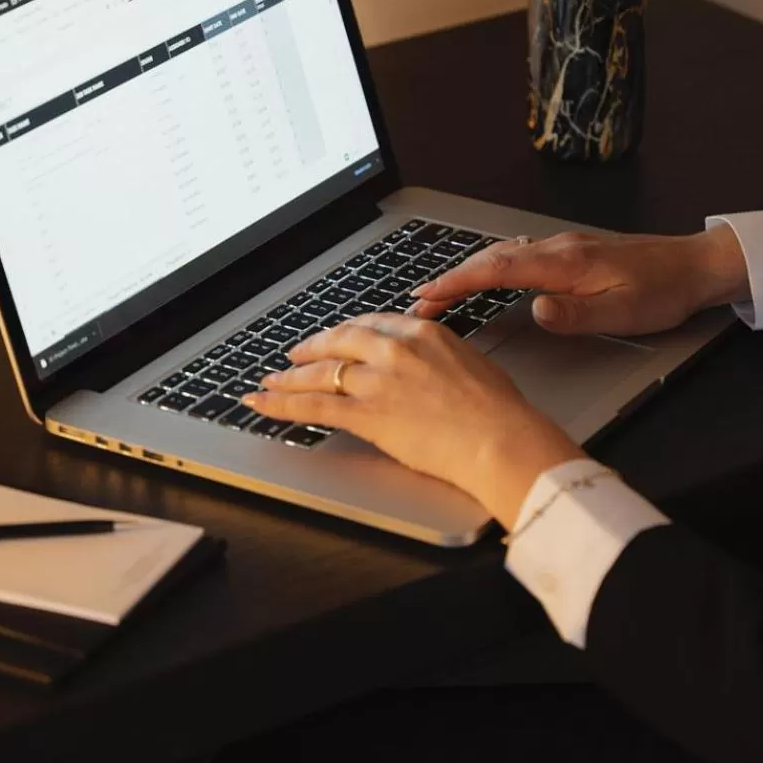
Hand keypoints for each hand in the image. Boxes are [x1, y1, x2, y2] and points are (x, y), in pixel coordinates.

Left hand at [244, 314, 580, 529]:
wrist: (498, 438)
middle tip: (294, 355)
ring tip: (269, 381)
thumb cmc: (497, 410)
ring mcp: (376, 380)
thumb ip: (439, 357)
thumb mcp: (469, 363)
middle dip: (311, 348)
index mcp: (422, 332)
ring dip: (288, 378)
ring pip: (319, 373)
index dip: (345, 333)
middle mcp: (393, 349)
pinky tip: (263, 404)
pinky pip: (313, 406)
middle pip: (338, 342)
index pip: (371, 324)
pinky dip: (281, 404)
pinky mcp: (365, 414)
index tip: (335, 338)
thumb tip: (429, 367)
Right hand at [410, 224, 749, 336]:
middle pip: (491, 259)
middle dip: (450, 278)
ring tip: (440, 291)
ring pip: (503, 254)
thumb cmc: (662, 292)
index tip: (426, 298)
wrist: (694, 265)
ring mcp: (563, 246)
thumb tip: (536, 312)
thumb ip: (576, 315)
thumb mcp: (623, 314)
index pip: (497, 271)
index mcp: (564, 263)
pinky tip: (487, 274)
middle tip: (418, 303)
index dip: (456, 283)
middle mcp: (557, 248)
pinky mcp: (572, 250)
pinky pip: (518, 255)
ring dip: (468, 271)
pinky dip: (491, 265)